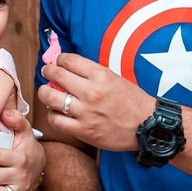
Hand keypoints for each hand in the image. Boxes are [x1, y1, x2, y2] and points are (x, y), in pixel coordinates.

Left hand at [38, 53, 155, 151]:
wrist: (147, 126)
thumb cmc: (132, 102)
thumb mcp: (114, 78)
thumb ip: (92, 73)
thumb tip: (69, 67)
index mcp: (100, 75)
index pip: (68, 60)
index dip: (58, 60)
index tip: (57, 62)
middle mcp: (91, 92)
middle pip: (56, 75)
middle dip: (47, 72)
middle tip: (46, 73)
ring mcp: (85, 112)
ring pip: (50, 98)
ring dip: (44, 93)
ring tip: (46, 93)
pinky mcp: (83, 130)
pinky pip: (56, 120)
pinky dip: (52, 115)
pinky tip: (57, 112)